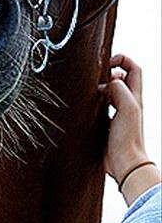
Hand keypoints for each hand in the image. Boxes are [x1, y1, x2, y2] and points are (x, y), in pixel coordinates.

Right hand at [99, 54, 159, 204]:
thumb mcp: (128, 108)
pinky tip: (87, 105)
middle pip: (121, 77)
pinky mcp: (107, 121)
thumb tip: (108, 82)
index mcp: (135, 97)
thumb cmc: (129, 139)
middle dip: (108, 71)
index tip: (108, 62)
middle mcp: (127, 102)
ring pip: (110, 91)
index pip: (134, 69)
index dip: (122, 60)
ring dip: (100, 86)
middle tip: (96, 75)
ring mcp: (117, 112)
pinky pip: (100, 105)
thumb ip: (120, 90)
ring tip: (90, 88)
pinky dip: (94, 100)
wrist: (124, 163)